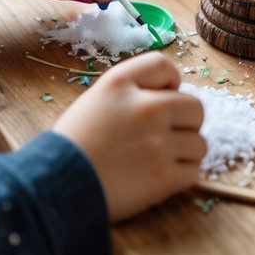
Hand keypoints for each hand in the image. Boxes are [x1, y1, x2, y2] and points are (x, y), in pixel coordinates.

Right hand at [53, 52, 204, 221]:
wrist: (54, 188)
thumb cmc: (72, 145)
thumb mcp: (96, 99)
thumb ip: (131, 91)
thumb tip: (170, 96)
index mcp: (122, 83)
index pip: (166, 66)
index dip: (171, 82)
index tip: (165, 97)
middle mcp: (146, 108)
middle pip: (195, 107)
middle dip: (186, 121)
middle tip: (168, 134)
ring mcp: (158, 144)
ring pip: (199, 143)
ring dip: (186, 152)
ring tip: (163, 159)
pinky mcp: (164, 178)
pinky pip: (194, 171)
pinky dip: (183, 176)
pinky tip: (165, 177)